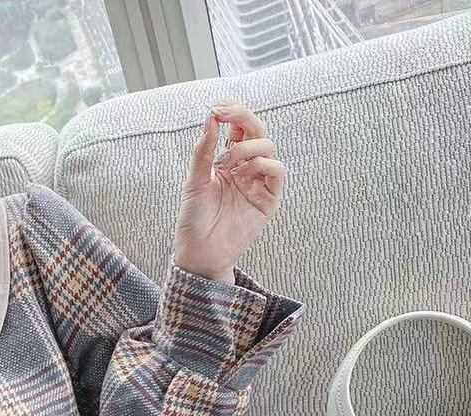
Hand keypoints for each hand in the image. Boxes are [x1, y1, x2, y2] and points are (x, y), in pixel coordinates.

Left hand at [173, 100, 287, 280]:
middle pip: (256, 130)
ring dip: (246, 147)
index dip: (232, 112)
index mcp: (227, 161)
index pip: (237, 128)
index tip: (217, 107)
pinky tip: (243, 173)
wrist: (200, 254)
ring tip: (225, 165)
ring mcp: (258, 182)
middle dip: (242, 117)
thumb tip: (211, 118)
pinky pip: (277, 171)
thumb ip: (203, 152)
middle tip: (223, 114)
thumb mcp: (194, 182)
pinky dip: (263, 163)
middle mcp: (245, 168)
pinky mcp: (268, 199)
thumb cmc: (194, 221)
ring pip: (267, 147)